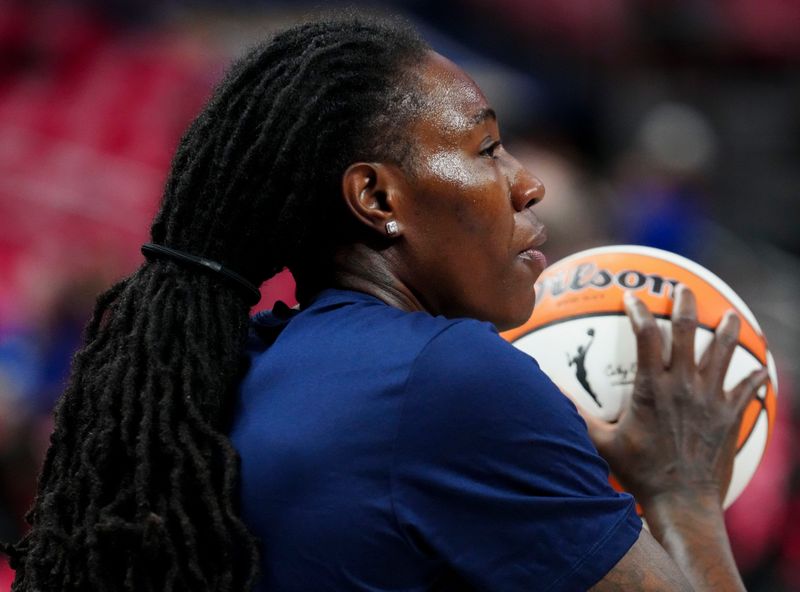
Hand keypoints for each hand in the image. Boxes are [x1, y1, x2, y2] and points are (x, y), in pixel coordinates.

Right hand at [582, 284, 767, 506]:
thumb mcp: (601, 442)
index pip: (645, 335)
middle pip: (687, 332)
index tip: (631, 297)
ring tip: (729, 316)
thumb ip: (576, 414)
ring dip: (726, 330)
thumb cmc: (638, 471)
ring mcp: (709, 399)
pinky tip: (761, 368)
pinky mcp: (728, 416)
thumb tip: (549, 392)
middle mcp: (682, 386)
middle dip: (685, 305)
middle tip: (683, 289)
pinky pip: (746, 389)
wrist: (681, 500)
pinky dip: (754, 376)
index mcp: (651, 387)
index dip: (638, 310)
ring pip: (722, 354)